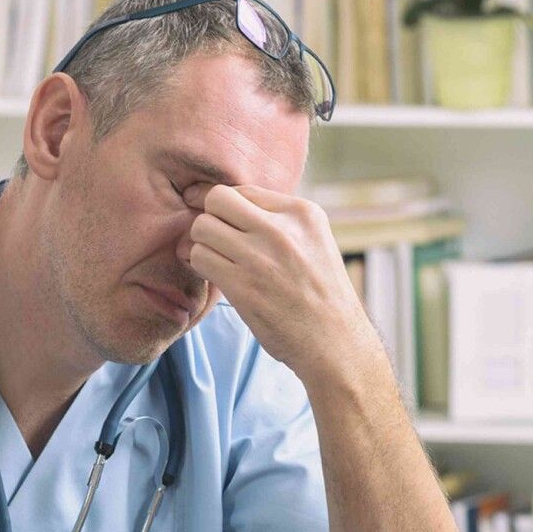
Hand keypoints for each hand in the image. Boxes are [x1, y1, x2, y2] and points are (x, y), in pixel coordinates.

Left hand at [182, 183, 381, 380]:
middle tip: (213, 238)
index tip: (219, 219)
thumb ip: (279, 222)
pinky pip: (200, 257)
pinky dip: (198, 264)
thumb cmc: (319, 294)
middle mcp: (281, 229)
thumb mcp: (314, 242)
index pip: (244, 190)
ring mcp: (260, 256)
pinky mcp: (242, 285)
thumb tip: (230, 206)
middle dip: (209, 217)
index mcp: (302, 213)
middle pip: (217, 199)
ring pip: (202, 227)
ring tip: (213, 259)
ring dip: (200, 244)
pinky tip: (212, 274)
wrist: (334, 341)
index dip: (226, 206)